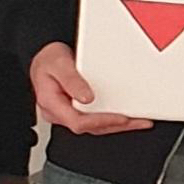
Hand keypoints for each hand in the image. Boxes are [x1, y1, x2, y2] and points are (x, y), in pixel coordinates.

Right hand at [29, 42, 151, 135]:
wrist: (44, 56)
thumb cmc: (49, 59)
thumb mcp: (58, 63)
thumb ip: (71, 80)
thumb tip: (86, 98)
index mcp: (51, 104)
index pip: (78, 122)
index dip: (101, 121)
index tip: (120, 117)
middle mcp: (60, 113)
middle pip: (91, 127)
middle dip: (116, 125)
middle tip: (137, 121)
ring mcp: (69, 113)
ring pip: (95, 126)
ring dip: (118, 124)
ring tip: (139, 121)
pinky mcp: (78, 110)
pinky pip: (96, 118)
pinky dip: (112, 118)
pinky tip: (127, 116)